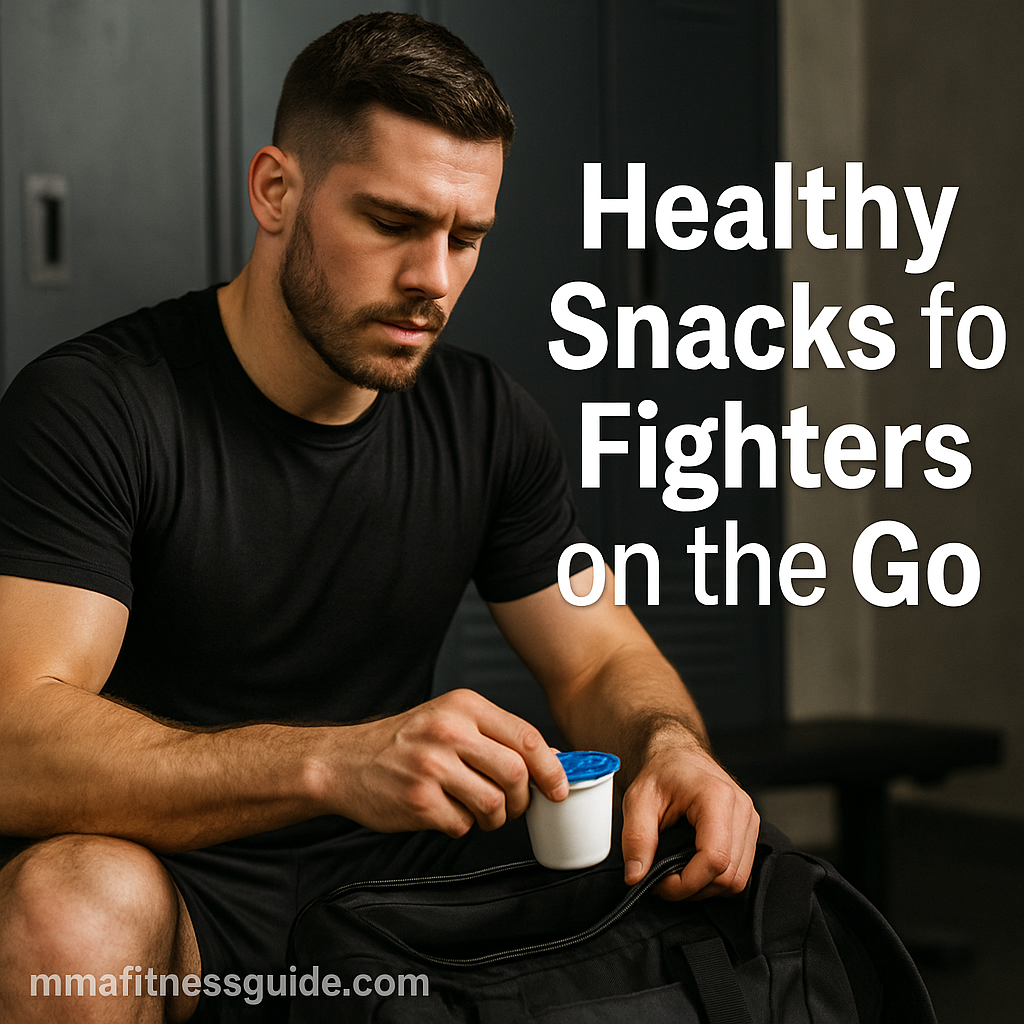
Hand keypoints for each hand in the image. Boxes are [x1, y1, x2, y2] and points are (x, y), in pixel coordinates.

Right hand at [329, 689, 567, 837]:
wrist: (345, 761)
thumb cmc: (403, 742)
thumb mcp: (450, 720)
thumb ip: (496, 736)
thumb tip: (551, 760)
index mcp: (463, 707)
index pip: (525, 737)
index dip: (551, 768)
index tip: (559, 788)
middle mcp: (448, 732)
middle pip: (515, 773)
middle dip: (523, 799)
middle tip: (514, 806)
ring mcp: (432, 767)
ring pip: (494, 804)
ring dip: (495, 818)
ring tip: (480, 812)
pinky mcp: (418, 801)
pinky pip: (463, 825)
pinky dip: (462, 826)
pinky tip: (446, 812)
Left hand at [620, 724, 758, 899]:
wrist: (678, 755)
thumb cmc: (661, 772)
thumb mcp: (637, 801)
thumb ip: (636, 839)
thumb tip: (636, 876)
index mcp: (716, 797)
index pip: (714, 859)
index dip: (686, 883)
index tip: (660, 884)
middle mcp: (741, 808)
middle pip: (728, 875)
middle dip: (693, 888)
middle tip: (664, 881)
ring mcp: (750, 819)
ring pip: (738, 879)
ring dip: (706, 887)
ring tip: (677, 875)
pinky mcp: (749, 829)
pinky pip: (741, 871)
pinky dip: (717, 879)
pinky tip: (694, 868)